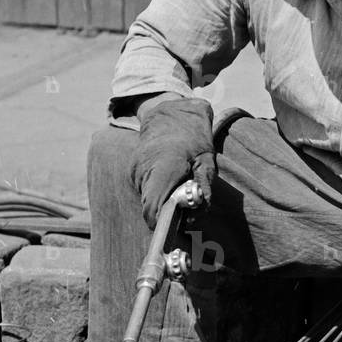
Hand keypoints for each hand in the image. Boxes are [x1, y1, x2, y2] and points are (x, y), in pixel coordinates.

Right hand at [130, 97, 216, 226]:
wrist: (170, 113)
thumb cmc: (192, 135)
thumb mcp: (207, 159)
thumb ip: (204, 185)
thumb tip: (200, 212)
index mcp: (163, 168)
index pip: (153, 209)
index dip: (163, 223)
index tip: (178, 228)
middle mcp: (143, 171)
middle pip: (150, 208)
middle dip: (168, 214)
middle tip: (188, 209)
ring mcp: (135, 171)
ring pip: (148, 200)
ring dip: (164, 202)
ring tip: (181, 190)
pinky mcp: (134, 172)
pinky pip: (146, 191)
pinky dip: (159, 192)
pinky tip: (171, 180)